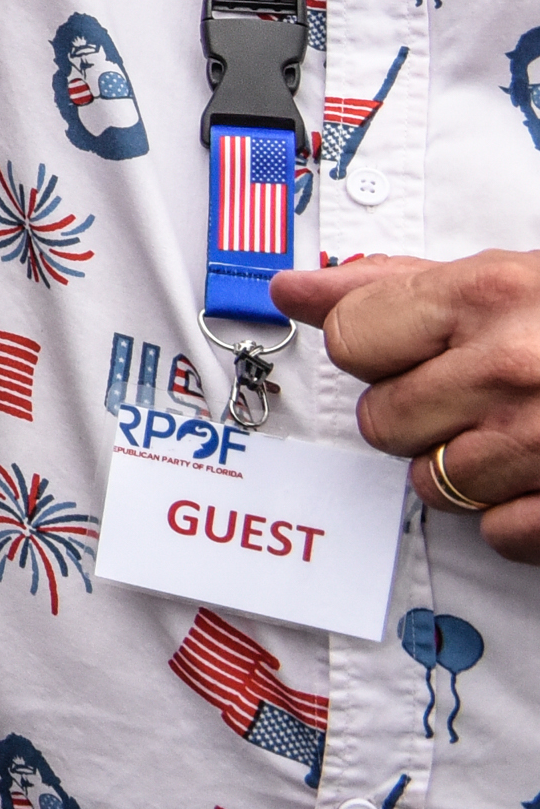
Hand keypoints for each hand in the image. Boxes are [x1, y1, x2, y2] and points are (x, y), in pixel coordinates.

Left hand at [276, 251, 539, 560]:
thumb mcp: (511, 275)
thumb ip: (397, 284)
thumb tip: (293, 289)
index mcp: (488, 293)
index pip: (351, 340)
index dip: (376, 350)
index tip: (412, 350)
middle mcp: (512, 366)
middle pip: (384, 420)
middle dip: (421, 413)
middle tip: (479, 393)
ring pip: (434, 483)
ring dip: (469, 466)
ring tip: (524, 430)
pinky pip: (499, 533)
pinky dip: (520, 514)